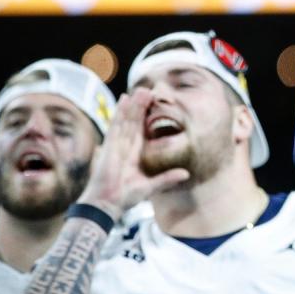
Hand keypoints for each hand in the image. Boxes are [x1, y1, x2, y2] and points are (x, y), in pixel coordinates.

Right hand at [77, 88, 189, 219]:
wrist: (107, 203)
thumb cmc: (126, 197)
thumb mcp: (151, 186)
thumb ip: (167, 178)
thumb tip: (186, 174)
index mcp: (135, 153)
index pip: (142, 131)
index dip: (147, 118)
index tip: (155, 105)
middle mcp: (126, 146)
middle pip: (134, 122)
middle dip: (141, 107)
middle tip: (149, 91)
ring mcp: (117, 144)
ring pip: (127, 120)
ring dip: (134, 105)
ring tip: (141, 90)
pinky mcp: (110, 145)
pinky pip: (116, 125)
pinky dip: (120, 112)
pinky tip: (124, 99)